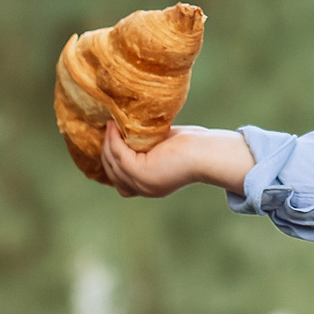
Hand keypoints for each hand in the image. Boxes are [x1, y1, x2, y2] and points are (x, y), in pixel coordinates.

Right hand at [101, 122, 254, 197]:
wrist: (207, 153)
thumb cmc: (193, 146)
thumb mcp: (163, 149)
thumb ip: (146, 147)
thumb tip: (129, 132)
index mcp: (151, 187)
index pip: (120, 182)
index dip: (110, 162)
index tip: (108, 141)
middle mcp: (144, 189)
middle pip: (112, 172)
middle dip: (106, 150)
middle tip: (108, 129)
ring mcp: (141, 183)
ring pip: (112, 163)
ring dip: (108, 142)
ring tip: (110, 124)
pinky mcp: (140, 172)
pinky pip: (118, 155)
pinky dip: (113, 139)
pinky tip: (114, 126)